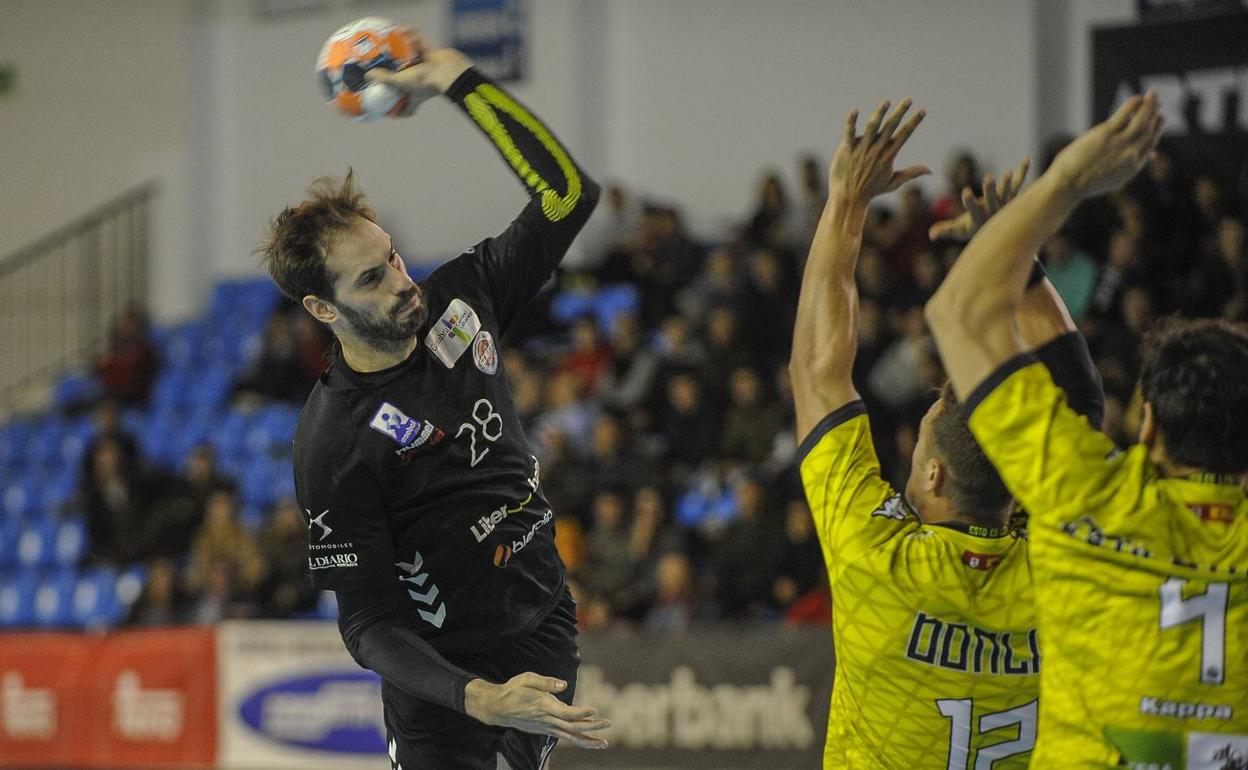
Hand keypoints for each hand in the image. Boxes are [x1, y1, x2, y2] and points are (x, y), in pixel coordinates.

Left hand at [364, 34, 472, 113]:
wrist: (446, 70)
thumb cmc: (424, 81)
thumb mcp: (399, 82)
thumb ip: (383, 78)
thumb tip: (368, 75)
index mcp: (415, 96)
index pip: (409, 110)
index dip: (400, 111)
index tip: (390, 111)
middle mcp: (421, 84)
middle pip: (408, 82)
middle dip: (398, 76)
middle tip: (385, 71)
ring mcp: (428, 69)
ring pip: (414, 62)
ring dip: (404, 53)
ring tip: (392, 46)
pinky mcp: (432, 55)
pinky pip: (421, 44)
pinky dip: (413, 36)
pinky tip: (403, 29)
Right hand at [464, 674, 610, 749]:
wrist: (498, 708)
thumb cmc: (513, 690)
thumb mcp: (528, 679)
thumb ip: (546, 682)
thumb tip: (564, 685)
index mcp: (544, 706)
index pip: (566, 712)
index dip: (581, 712)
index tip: (595, 710)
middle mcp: (547, 720)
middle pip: (572, 727)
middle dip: (592, 727)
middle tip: (609, 724)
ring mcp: (546, 727)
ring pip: (570, 737)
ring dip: (588, 740)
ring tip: (604, 743)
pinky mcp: (545, 730)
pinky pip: (564, 737)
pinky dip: (577, 740)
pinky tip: (588, 740)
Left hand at [828, 98, 929, 203]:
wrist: (849, 199)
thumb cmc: (871, 191)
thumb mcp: (894, 182)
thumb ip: (912, 173)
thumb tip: (931, 171)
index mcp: (888, 156)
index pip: (904, 135)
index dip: (914, 122)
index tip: (922, 111)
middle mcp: (876, 151)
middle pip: (891, 127)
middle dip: (900, 112)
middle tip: (909, 99)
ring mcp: (861, 150)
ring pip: (872, 127)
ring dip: (880, 113)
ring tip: (887, 102)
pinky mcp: (847, 150)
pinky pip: (849, 133)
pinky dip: (851, 122)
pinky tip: (854, 111)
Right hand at [929, 157, 1029, 240]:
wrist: (999, 233)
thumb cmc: (973, 229)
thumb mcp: (958, 230)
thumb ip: (945, 230)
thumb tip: (931, 235)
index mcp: (979, 217)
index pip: (974, 209)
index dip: (970, 201)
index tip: (965, 191)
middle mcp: (994, 210)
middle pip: (992, 199)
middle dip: (990, 189)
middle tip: (989, 177)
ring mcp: (1004, 202)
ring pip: (1007, 191)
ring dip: (1007, 182)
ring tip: (1008, 173)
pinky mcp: (1011, 195)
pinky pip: (1018, 183)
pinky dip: (1022, 171)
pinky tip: (1027, 159)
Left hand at [1049, 91, 1163, 199]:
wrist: (1068, 185)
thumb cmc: (1084, 183)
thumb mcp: (1112, 179)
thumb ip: (1128, 167)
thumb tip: (1148, 157)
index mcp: (1132, 168)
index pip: (1150, 145)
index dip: (1156, 131)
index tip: (1159, 119)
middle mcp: (1131, 154)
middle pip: (1148, 131)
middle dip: (1155, 115)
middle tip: (1158, 103)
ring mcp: (1120, 144)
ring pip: (1141, 121)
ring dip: (1150, 106)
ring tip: (1153, 94)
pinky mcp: (1107, 134)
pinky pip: (1125, 114)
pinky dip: (1134, 105)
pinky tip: (1137, 98)